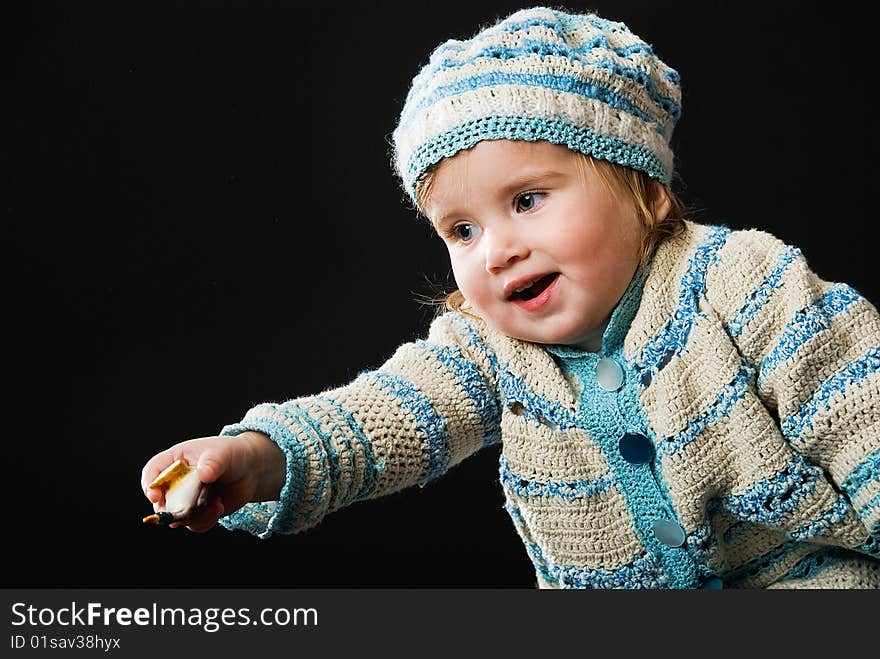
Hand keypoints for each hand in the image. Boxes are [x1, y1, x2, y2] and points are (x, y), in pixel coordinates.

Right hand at [140, 431, 283, 531]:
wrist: (251, 470)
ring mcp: (187, 499)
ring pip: (178, 517)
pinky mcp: (199, 512)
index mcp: (175, 461)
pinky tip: (220, 507)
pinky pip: (194, 524)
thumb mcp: (223, 452)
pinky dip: (206, 520)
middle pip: (161, 500)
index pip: (153, 472)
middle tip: (189, 508)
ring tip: (216, 504)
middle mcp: (177, 482)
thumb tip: (203, 474)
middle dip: (173, 508)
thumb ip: (213, 462)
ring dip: (195, 516)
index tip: (155, 495)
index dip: (150, 484)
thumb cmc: (232, 454)